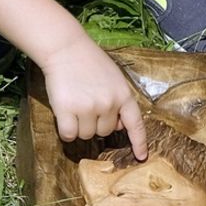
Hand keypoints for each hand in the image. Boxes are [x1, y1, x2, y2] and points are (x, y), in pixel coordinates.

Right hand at [39, 37, 147, 157]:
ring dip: (80, 126)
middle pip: (105, 132)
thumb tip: (119, 127)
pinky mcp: (67, 110)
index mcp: (124, 95)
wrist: (65, 48)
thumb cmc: (89, 62)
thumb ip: (120, 101)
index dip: (139, 142)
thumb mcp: (115, 79)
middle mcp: (109, 104)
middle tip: (86, 102)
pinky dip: (66, 130)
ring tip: (75, 103)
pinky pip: (69, 134)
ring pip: (86, 134)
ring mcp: (88, 108)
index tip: (142, 156)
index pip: (135, 124)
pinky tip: (64, 114)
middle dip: (96, 123)